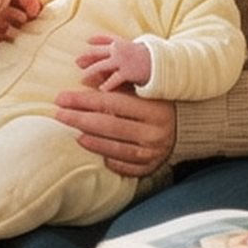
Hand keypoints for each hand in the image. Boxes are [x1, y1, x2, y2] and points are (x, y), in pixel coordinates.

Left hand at [54, 86, 175, 177]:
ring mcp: (153, 152)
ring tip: (74, 134)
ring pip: (115, 149)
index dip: (83, 100)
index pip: (110, 103)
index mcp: (153, 109)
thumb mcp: (143, 92)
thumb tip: (84, 80)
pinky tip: (95, 151)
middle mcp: (154, 132)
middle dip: (79, 119)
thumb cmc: (159, 104)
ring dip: (92, 141)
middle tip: (59, 114)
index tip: (61, 97)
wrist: (188, 126)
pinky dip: (109, 160)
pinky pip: (126, 167)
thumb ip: (118, 87)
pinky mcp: (151, 167)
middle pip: (109, 126)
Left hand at [77, 34, 151, 90]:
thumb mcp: (138, 48)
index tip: (88, 40)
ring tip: (82, 78)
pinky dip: (107, 84)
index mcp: (123, 42)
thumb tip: (119, 51)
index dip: (96, 40)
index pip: (106, 39)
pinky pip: (114, 79)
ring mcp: (122, 60)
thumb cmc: (152, 57)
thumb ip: (128, 49)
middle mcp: (119, 50)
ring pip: (101, 66)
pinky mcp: (127, 72)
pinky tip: (101, 89)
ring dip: (91, 71)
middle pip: (98, 53)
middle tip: (77, 62)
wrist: (164, 61)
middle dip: (87, 58)